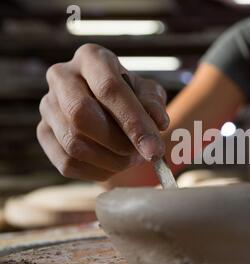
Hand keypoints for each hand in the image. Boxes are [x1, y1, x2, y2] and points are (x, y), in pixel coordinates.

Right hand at [37, 43, 168, 180]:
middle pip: (80, 113)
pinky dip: (97, 171)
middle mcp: (62, 76)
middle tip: (141, 155)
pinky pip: (67, 162)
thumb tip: (158, 122)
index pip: (109, 88)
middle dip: (117, 142)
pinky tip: (114, 165)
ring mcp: (48, 105)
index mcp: (91, 58)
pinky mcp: (43, 133)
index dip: (134, 122)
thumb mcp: (149, 95)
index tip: (154, 150)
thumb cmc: (133, 98)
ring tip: (131, 159)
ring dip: (110, 160)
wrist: (110, 110)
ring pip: (73, 142)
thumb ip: (153, 105)